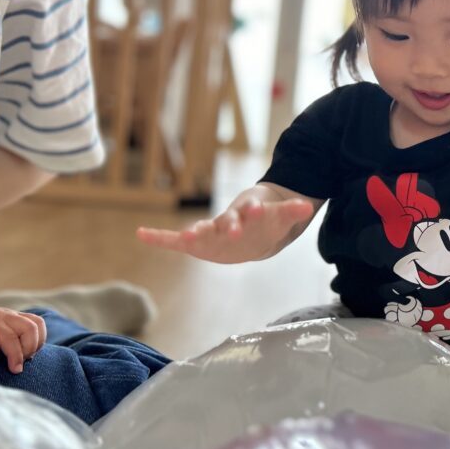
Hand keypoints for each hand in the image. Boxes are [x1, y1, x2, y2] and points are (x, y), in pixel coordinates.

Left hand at [0, 299, 45, 373]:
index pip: (10, 338)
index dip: (16, 356)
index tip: (16, 370)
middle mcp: (4, 315)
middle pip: (29, 328)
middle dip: (30, 348)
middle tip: (20, 363)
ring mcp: (13, 313)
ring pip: (37, 323)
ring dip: (37, 342)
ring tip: (27, 356)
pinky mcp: (18, 316)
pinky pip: (37, 322)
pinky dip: (39, 337)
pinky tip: (28, 348)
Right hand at [136, 197, 312, 262]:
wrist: (252, 226)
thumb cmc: (267, 221)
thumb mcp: (281, 216)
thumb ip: (293, 211)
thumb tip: (309, 206)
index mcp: (247, 213)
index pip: (250, 212)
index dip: (251, 212)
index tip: (253, 210)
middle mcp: (227, 220)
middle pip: (227, 222)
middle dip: (227, 226)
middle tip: (227, 230)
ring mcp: (211, 230)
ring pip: (202, 231)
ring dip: (193, 233)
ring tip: (184, 236)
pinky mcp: (198, 241)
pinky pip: (174, 240)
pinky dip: (159, 238)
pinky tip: (140, 234)